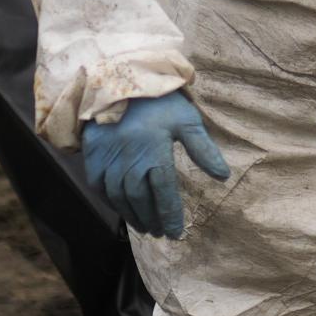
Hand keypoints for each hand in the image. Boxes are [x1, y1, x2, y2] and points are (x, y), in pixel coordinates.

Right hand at [81, 90, 230, 239]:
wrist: (115, 81)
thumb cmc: (157, 101)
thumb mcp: (185, 119)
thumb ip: (203, 149)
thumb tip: (223, 176)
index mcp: (155, 153)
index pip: (164, 194)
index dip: (170, 216)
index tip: (176, 234)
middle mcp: (129, 162)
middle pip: (141, 201)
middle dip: (152, 220)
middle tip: (161, 233)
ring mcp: (108, 161)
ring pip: (120, 198)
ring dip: (133, 216)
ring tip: (145, 227)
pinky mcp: (92, 157)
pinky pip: (101, 188)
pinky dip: (112, 202)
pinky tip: (123, 209)